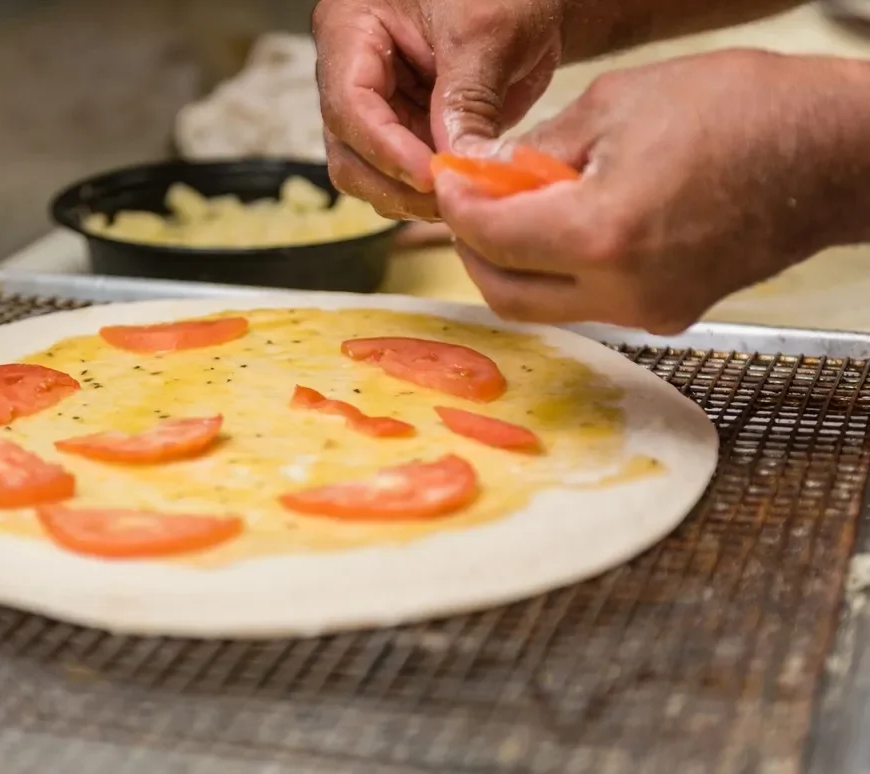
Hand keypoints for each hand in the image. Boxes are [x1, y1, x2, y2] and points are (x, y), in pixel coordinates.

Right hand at [312, 0, 563, 220]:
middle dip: (396, 183)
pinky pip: (402, 181)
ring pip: (369, 177)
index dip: (385, 148)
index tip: (431, 176)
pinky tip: (462, 192)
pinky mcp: (406, 135)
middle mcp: (352, 75)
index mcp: (350, 29)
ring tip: (461, 195)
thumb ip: (468, 98)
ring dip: (412, 197)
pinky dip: (429, 196)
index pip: (349, 104)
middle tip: (450, 197)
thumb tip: (458, 163)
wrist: (534, 0)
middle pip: (348, 151)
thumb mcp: (487, 31)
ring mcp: (378, 109)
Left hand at [437, 50, 869, 332]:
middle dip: (471, 249)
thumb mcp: (618, 104)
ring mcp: (648, 311)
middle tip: (466, 204)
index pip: (490, 238)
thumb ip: (536, 152)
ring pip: (544, 306)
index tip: (446, 180)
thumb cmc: (743, 111)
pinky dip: (559, 272)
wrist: (834, 154)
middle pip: (505, 294)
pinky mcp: (669, 313)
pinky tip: (563, 227)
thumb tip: (486, 174)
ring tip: (514, 209)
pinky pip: (588, 303)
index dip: (456, 207)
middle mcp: (622, 291)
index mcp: (602, 234)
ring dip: (514, 264)